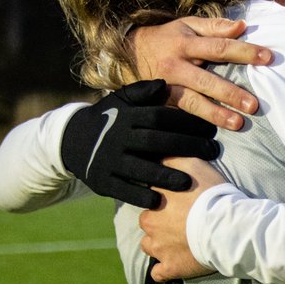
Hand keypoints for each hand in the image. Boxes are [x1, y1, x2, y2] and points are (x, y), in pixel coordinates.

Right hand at [60, 80, 219, 208]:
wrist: (71, 140)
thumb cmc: (110, 119)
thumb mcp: (121, 100)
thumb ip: (142, 92)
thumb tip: (164, 84)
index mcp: (125, 116)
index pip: (159, 116)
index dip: (186, 121)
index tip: (210, 128)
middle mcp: (116, 137)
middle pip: (155, 142)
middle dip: (186, 146)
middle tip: (213, 152)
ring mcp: (107, 160)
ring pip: (139, 168)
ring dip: (165, 176)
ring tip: (189, 182)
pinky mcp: (100, 181)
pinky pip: (122, 190)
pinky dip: (140, 195)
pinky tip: (159, 200)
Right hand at [129, 16, 273, 130]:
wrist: (128, 51)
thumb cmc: (167, 37)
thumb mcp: (187, 25)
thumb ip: (214, 26)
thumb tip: (243, 26)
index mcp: (186, 43)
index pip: (220, 47)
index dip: (244, 52)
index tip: (268, 58)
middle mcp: (176, 66)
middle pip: (206, 80)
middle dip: (230, 93)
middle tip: (253, 105)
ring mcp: (167, 86)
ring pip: (193, 102)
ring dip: (216, 114)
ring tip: (238, 123)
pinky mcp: (161, 102)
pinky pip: (180, 114)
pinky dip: (197, 124)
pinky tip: (212, 135)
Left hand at [139, 157, 225, 280]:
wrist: (227, 226)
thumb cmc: (211, 194)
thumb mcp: (190, 163)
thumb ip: (169, 158)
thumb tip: (157, 155)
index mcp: (153, 200)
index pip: (150, 197)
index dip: (165, 198)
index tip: (180, 200)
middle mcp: (150, 224)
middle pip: (149, 222)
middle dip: (160, 222)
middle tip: (182, 220)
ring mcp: (159, 249)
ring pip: (150, 246)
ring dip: (160, 244)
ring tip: (180, 241)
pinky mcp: (171, 268)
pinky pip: (159, 272)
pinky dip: (165, 269)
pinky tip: (174, 263)